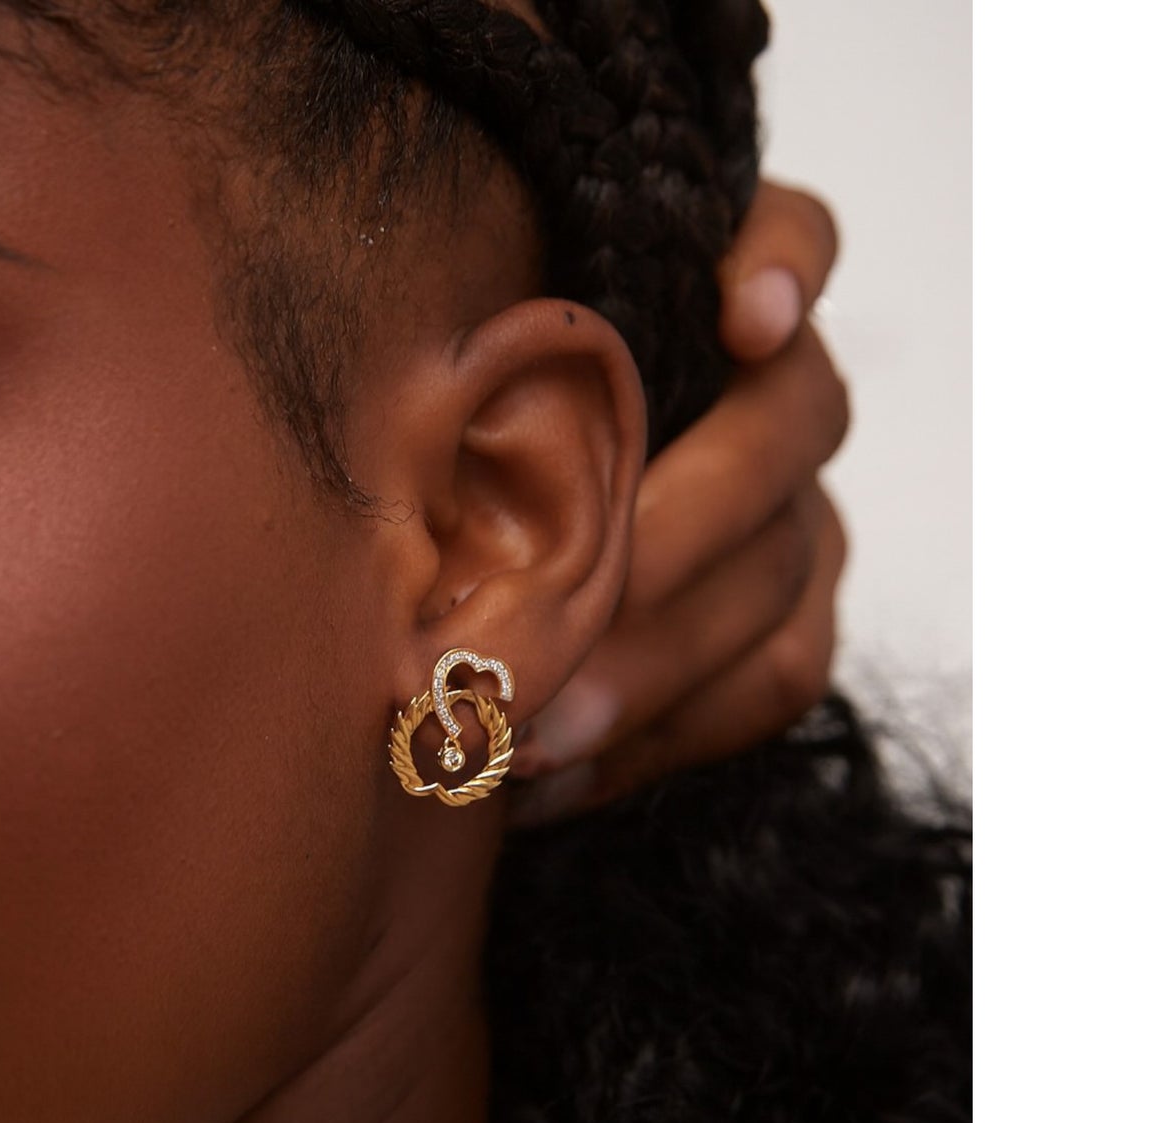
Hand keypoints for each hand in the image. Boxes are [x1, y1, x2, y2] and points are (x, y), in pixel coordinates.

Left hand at [509, 182, 849, 825]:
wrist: (487, 582)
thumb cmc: (447, 470)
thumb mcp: (449, 404)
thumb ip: (475, 375)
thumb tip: (430, 392)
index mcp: (694, 310)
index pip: (790, 236)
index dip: (786, 263)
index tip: (745, 320)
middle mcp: (775, 401)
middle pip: (788, 424)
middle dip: (667, 533)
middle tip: (549, 617)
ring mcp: (800, 515)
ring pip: (778, 573)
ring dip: (646, 664)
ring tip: (523, 730)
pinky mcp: (799, 622)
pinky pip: (775, 680)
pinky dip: (661, 736)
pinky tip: (550, 777)